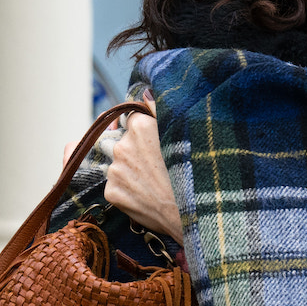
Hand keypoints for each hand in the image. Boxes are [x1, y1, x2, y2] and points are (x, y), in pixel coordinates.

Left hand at [102, 111, 186, 242]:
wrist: (194, 213)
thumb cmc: (194, 173)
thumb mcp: (184, 133)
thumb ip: (159, 109)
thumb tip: (144, 92)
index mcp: (139, 126)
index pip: (130, 119)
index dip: (141, 130)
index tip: (151, 142)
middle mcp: (122, 146)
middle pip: (120, 142)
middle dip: (132, 150)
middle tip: (154, 165)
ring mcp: (115, 170)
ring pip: (116, 164)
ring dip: (128, 170)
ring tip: (151, 182)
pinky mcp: (112, 192)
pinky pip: (114, 186)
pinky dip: (126, 190)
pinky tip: (146, 195)